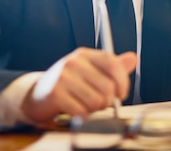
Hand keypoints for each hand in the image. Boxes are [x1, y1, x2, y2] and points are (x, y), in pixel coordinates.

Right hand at [21, 48, 136, 123]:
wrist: (37, 95)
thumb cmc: (68, 84)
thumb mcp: (90, 71)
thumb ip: (112, 67)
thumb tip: (133, 58)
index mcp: (85, 54)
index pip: (113, 64)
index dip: (123, 82)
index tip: (121, 94)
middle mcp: (74, 62)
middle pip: (107, 86)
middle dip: (108, 101)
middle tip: (100, 103)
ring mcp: (63, 77)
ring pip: (96, 101)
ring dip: (95, 109)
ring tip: (87, 106)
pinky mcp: (55, 94)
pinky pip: (81, 110)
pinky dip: (82, 115)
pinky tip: (77, 111)